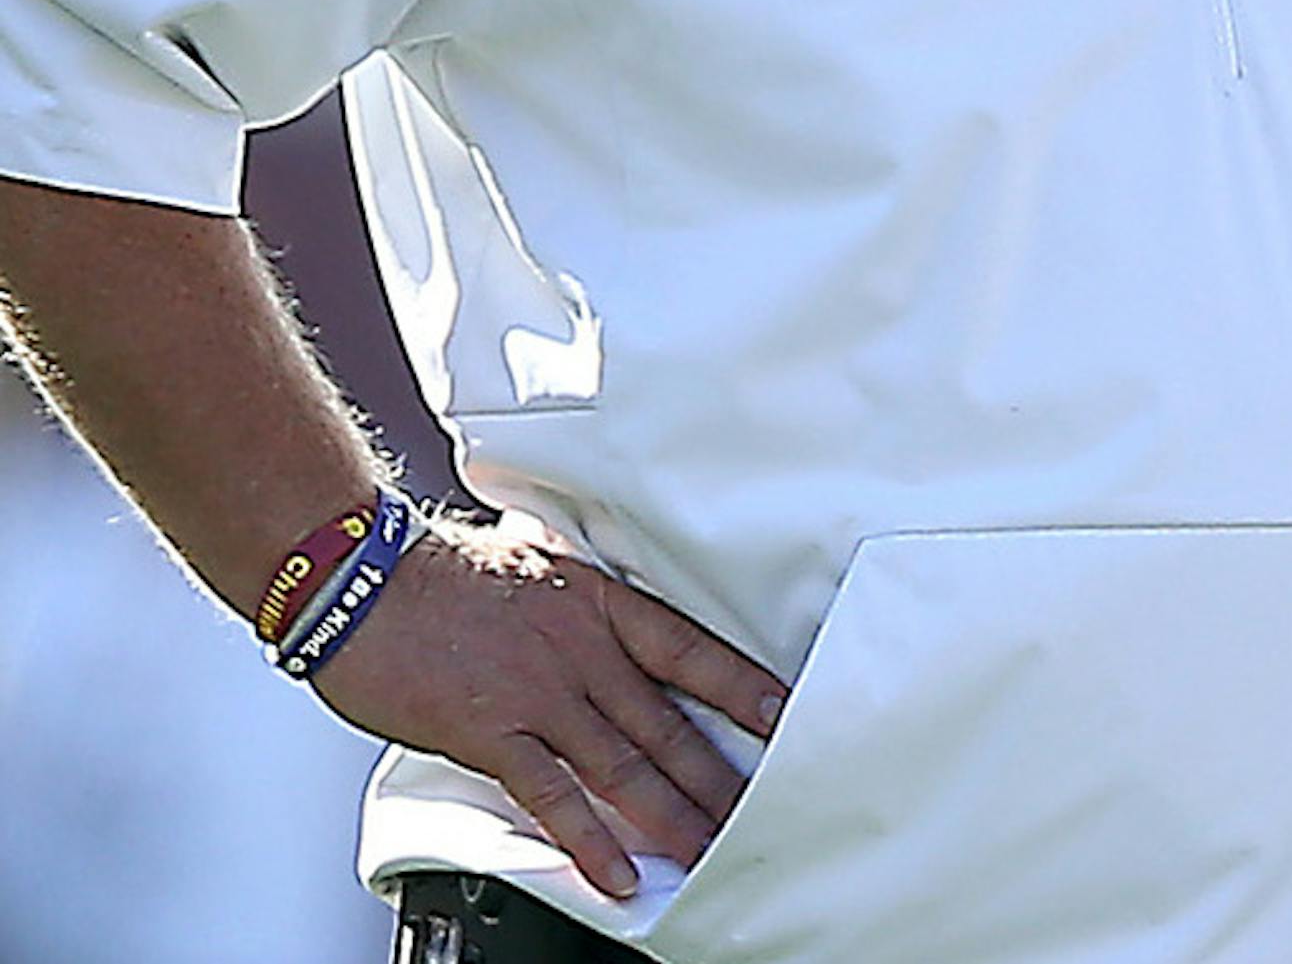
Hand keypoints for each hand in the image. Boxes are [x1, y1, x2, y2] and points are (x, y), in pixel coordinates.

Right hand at [312, 512, 787, 898]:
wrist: (364, 581)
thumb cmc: (438, 574)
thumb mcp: (532, 565)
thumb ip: (578, 602)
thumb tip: (609, 623)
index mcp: (594, 602)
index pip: (687, 648)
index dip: (738, 684)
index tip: (782, 714)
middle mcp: (580, 647)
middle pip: (665, 719)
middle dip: (716, 773)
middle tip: (756, 810)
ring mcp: (539, 691)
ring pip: (623, 764)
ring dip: (670, 815)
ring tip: (708, 851)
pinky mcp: (493, 733)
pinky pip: (553, 795)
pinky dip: (590, 839)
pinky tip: (618, 872)